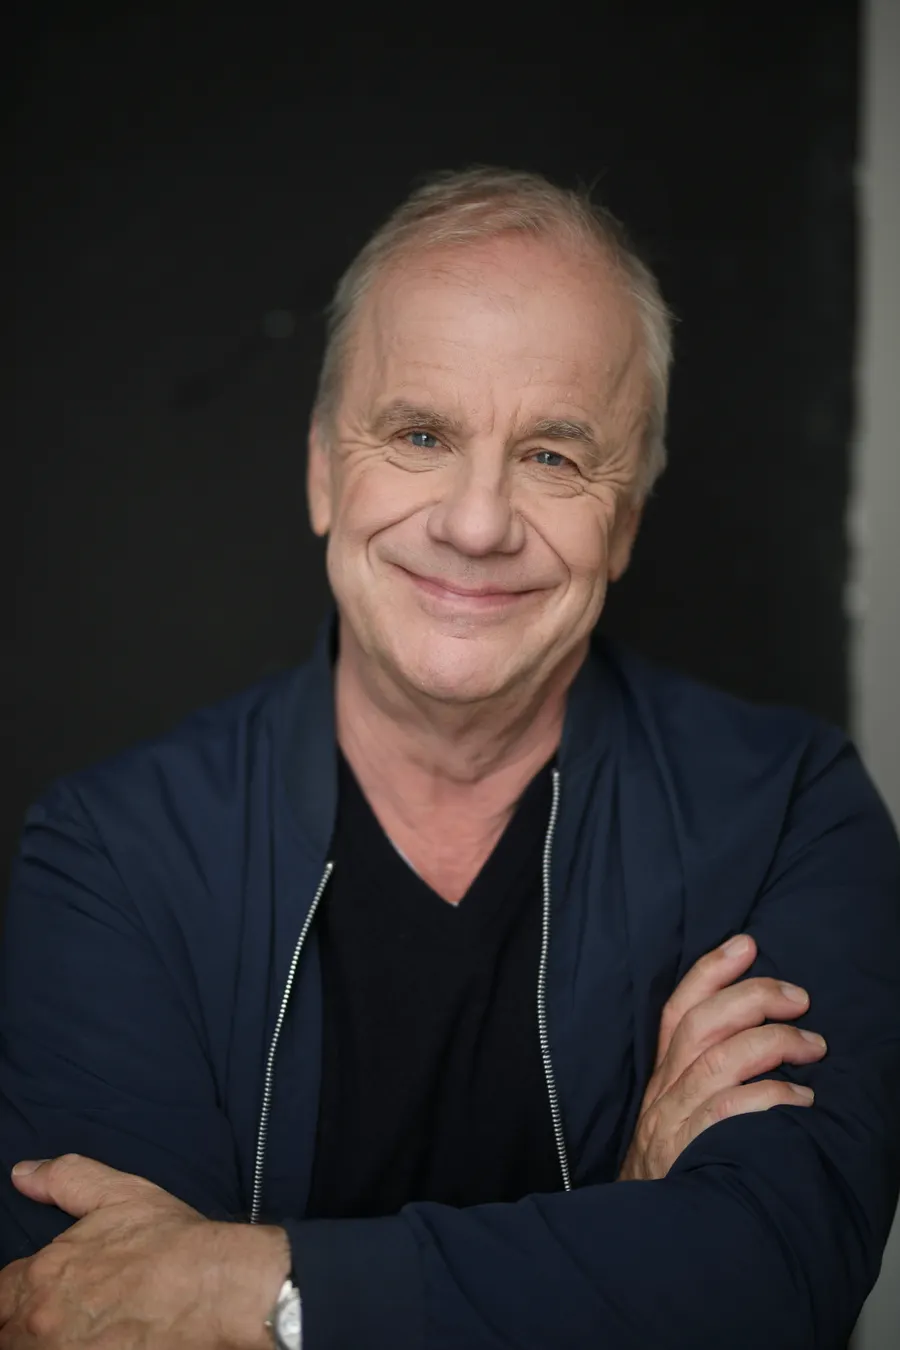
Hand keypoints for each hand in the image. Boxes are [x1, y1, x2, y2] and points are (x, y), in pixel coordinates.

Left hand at [0, 1155, 289, 1348]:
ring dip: (45, 1344)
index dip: (16, 1295)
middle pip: (10, 1335)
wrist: (213, 1287)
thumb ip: (65, 1180)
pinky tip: (100, 1342)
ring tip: (77, 1333)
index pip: (1, 1294)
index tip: (36, 1296)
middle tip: (60, 1319)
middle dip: (25, 1326)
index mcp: (41, 1276)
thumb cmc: (168, 1240)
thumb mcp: (118, 1194)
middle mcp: (42, 1323)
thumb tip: (23, 1174)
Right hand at [617, 933, 826, 1181]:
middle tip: (798, 997)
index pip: (678, 1009)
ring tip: (814, 1047)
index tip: (746, 943)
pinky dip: (770, 1098)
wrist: (643, 1238)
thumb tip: (752, 1033)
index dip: (711, 971)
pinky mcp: (693, 1153)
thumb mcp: (674, 1115)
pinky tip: (801, 1100)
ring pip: (720, 1062)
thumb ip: (699, 1076)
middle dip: (753, 998)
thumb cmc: (672, 1171)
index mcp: (661, 1077)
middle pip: (702, 1025)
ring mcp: (676, 1123)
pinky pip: (732, 1113)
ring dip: (774, 1045)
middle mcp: (664, 1093)